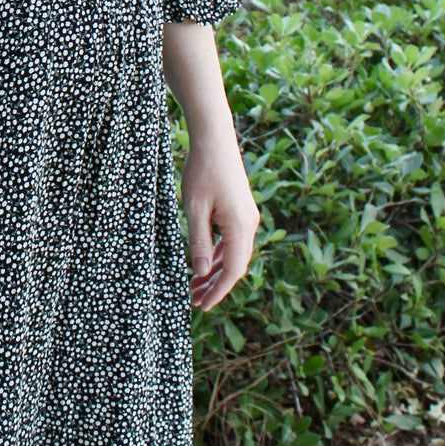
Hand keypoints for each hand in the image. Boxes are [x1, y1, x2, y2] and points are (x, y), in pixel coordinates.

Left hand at [181, 128, 259, 309]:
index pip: (232, 270)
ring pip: (234, 254)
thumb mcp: (194, 207)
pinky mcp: (242, 210)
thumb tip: (200, 272)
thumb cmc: (201, 170)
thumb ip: (198, 241)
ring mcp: (247, 217)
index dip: (218, 291)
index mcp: (240, 227)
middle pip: (235, 265)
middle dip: (216, 285)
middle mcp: (250, 224)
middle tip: (195, 301)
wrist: (215, 139)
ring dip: (216, 271)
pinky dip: (219, 255)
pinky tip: (204, 264)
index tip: (203, 306)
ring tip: (196, 286)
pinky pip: (233, 241)